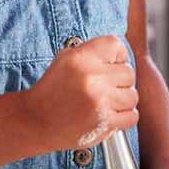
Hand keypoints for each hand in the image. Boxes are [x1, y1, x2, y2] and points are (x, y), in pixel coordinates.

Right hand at [24, 35, 137, 151]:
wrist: (35, 122)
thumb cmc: (52, 91)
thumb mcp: (64, 59)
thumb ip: (92, 52)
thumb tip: (120, 55)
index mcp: (80, 58)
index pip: (116, 45)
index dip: (118, 55)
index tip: (113, 64)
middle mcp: (91, 78)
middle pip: (129, 72)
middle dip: (119, 81)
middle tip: (104, 87)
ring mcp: (99, 102)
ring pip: (132, 95)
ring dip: (122, 100)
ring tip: (105, 102)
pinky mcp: (104, 123)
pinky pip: (132, 116)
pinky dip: (123, 117)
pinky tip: (108, 115)